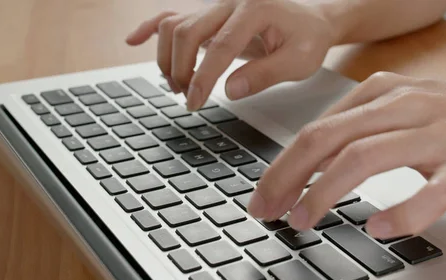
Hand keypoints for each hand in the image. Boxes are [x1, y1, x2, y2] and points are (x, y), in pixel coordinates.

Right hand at [126, 0, 339, 109]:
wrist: (312, 21)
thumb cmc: (308, 39)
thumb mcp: (300, 61)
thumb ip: (266, 74)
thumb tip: (230, 89)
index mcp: (256, 9)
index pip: (222, 45)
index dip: (204, 76)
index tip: (195, 102)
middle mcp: (231, 2)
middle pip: (188, 31)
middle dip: (181, 69)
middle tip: (189, 98)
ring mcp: (216, 6)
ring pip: (175, 24)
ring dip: (168, 58)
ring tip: (179, 86)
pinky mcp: (209, 15)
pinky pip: (172, 15)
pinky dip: (151, 29)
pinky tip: (134, 40)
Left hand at [250, 72, 445, 237]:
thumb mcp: (402, 106)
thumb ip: (357, 126)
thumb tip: (307, 158)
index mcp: (383, 93)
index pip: (317, 128)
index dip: (283, 165)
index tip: (265, 194)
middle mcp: (404, 108)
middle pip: (328, 139)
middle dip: (288, 177)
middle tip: (268, 210)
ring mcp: (436, 136)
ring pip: (365, 159)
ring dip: (324, 192)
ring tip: (303, 220)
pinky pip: (429, 194)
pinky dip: (400, 214)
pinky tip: (377, 228)